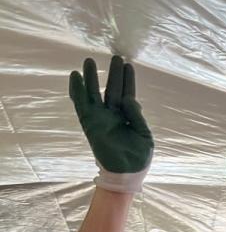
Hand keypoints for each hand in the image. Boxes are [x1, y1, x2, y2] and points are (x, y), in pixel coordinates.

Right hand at [69, 55, 152, 190]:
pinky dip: (77, 91)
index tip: (128, 65)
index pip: (128, 94)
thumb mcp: (145, 136)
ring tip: (90, 61)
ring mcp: (100, 118)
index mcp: (129, 117)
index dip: (128, 80)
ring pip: (95, 93)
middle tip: (115, 56)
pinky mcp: (89, 123)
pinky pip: (81, 105)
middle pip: (113, 89)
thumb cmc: (138, 158)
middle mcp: (113, 115)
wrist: (126, 174)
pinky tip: (75, 77)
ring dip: (93, 77)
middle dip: (113, 74)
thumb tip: (130, 98)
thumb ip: (137, 117)